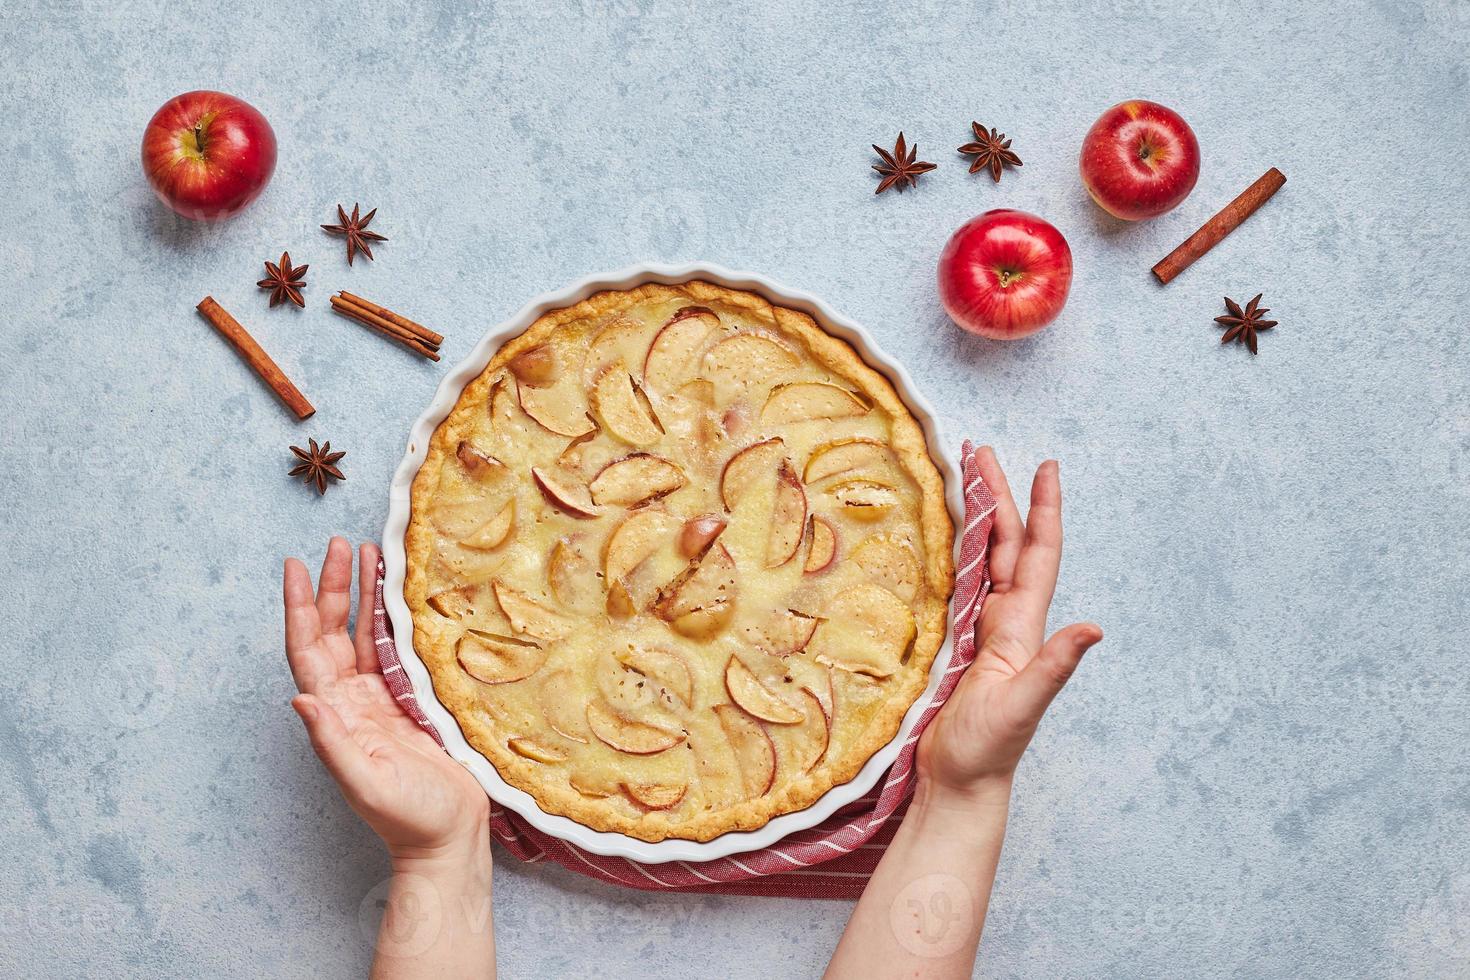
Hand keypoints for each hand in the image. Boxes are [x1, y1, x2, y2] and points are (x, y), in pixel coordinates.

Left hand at [283, 537, 488, 861]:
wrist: (448, 839)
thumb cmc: (409, 820)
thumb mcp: (366, 784)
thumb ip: (333, 744)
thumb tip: (300, 700)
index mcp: (336, 715)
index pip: (308, 651)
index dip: (299, 608)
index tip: (294, 567)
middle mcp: (352, 701)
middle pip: (332, 632)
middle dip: (332, 587)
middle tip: (337, 545)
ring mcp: (380, 699)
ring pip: (363, 635)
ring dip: (361, 595)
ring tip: (367, 553)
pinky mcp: (410, 702)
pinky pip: (395, 650)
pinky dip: (392, 618)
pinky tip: (400, 595)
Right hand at [916, 449, 1101, 804]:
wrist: (961, 783)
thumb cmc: (988, 750)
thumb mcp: (1023, 706)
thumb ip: (1055, 667)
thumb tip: (1095, 629)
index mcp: (1021, 626)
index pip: (1036, 554)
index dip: (1044, 509)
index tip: (1048, 465)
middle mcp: (1006, 620)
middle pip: (1004, 544)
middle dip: (1000, 494)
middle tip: (981, 450)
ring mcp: (981, 630)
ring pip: (981, 558)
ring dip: (976, 515)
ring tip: (963, 476)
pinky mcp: (955, 643)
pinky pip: (957, 583)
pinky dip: (953, 550)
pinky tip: (940, 536)